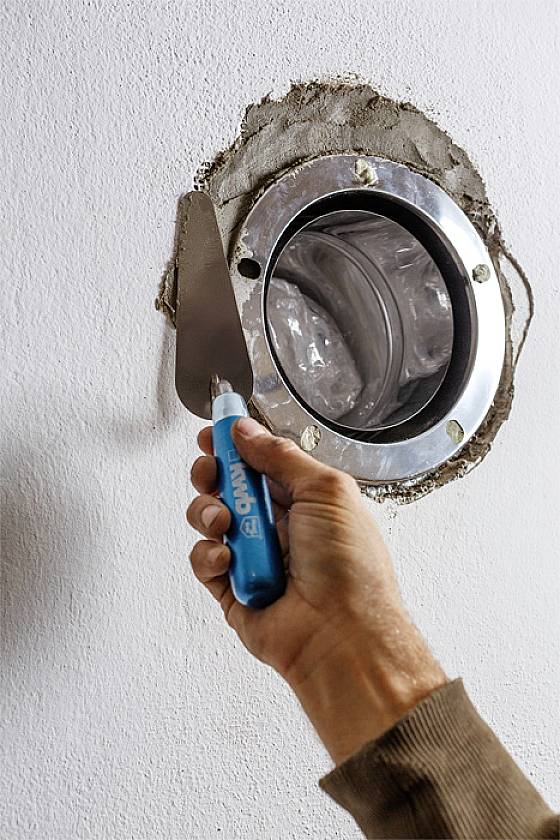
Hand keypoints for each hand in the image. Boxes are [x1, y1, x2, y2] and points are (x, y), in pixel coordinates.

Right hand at [187, 418, 445, 763]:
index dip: (234, 447)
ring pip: (209, 520)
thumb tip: (244, 430)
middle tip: (212, 474)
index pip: (259, 463)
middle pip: (227, 487)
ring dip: (209, 513)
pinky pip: (203, 560)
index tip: (214, 435)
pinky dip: (208, 554)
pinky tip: (227, 559)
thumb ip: (281, 456)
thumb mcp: (326, 491)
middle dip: (212, 474)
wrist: (342, 635)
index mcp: (304, 500)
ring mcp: (253, 558)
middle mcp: (277, 527)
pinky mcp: (232, 590)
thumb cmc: (350, 567)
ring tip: (226, 525)